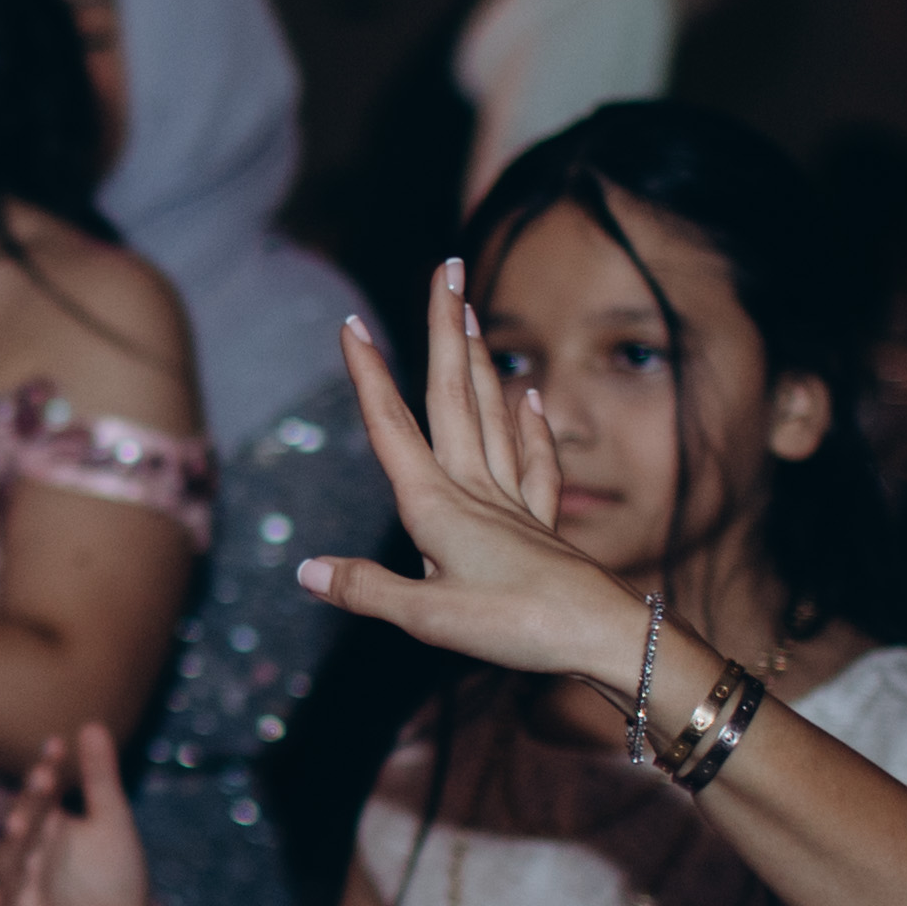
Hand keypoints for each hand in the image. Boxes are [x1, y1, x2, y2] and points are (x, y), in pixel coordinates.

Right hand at [0, 720, 163, 905]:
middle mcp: (28, 854)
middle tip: (43, 780)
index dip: (47, 772)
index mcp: (46, 825)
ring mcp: (24, 891)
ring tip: (21, 824)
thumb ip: (99, 778)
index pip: (40, 795)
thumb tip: (91, 723)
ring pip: (10, 867)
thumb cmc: (115, 876)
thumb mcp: (112, 823)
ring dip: (14, 848)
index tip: (59, 746)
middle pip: (23, 827)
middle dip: (30, 805)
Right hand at [299, 263, 629, 687]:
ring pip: (491, 415)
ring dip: (478, 361)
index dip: (368, 375)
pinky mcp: (540, 524)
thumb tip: (304, 570)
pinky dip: (531, 424)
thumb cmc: (515, 627)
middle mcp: (473, 490)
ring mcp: (511, 503)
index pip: (391, 428)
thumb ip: (366, 589)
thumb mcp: (426, 618)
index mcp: (436, 506)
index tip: (353, 323)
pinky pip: (534, 461)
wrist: (602, 637)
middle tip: (447, 269)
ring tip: (472, 313)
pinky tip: (531, 398)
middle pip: (452, 395)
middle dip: (446, 328)